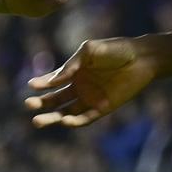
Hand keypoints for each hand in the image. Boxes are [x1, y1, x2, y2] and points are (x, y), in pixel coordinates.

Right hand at [26, 37, 158, 127]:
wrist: (142, 57)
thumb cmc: (117, 49)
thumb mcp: (90, 50)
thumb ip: (72, 64)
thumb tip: (53, 79)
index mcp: (75, 71)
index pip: (53, 81)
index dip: (41, 84)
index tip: (31, 85)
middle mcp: (80, 86)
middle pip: (55, 100)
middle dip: (41, 103)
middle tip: (28, 104)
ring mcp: (90, 98)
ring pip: (65, 113)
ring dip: (52, 118)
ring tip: (36, 120)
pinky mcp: (102, 108)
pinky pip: (85, 118)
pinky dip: (74, 122)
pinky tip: (65, 121)